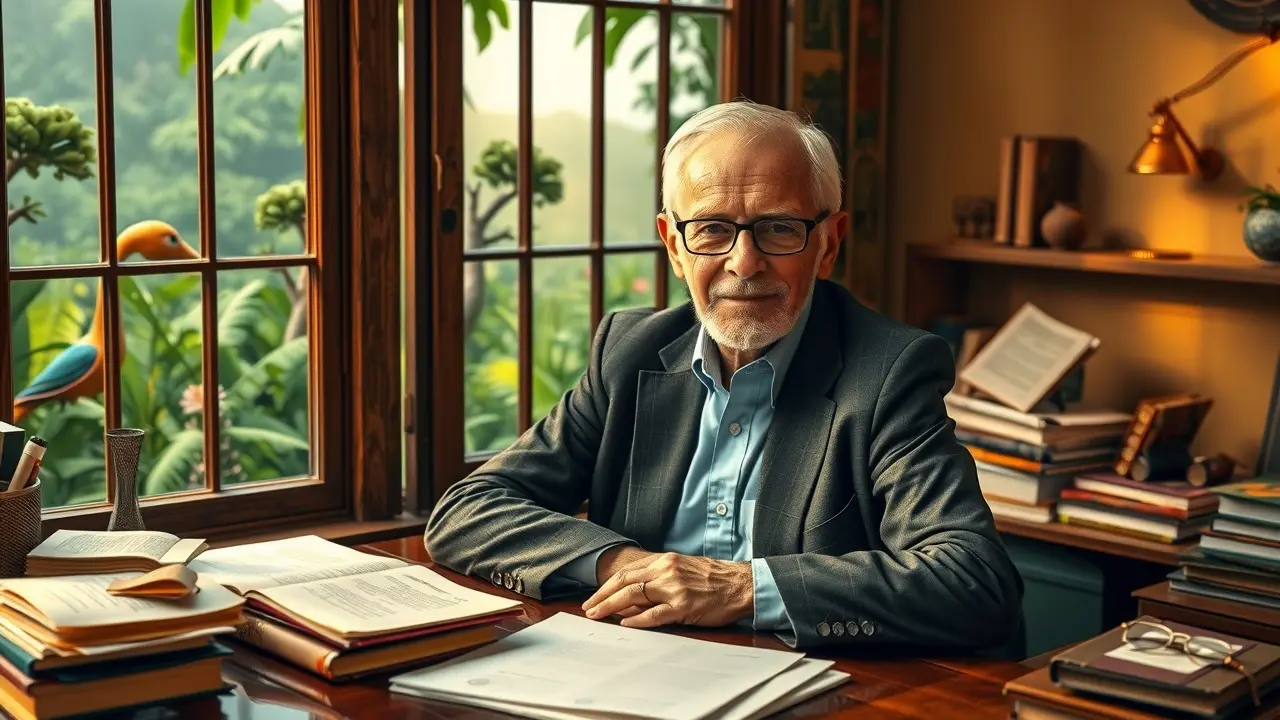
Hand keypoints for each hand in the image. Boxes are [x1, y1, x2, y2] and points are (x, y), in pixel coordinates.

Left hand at [582, 552, 753, 628]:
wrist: (741, 584)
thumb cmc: (713, 579)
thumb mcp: (683, 569)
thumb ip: (659, 577)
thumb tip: (634, 593)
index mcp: (665, 561)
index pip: (627, 572)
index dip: (607, 585)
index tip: (594, 597)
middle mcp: (666, 571)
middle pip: (624, 582)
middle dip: (602, 596)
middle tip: (587, 608)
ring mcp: (675, 588)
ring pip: (634, 596)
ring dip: (611, 607)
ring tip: (597, 616)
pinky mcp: (684, 606)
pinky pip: (655, 614)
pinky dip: (637, 619)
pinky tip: (625, 623)